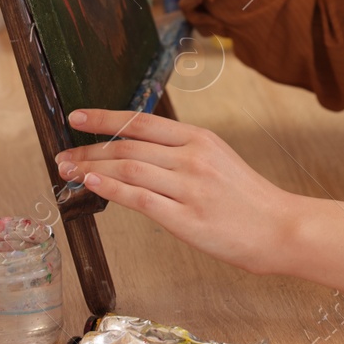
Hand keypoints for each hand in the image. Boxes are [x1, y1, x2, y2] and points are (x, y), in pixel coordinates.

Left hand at [56, 108, 298, 275]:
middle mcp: (192, 157)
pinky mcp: (185, 218)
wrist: (280, 227)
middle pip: (129, 145)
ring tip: (68, 171)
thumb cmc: (248, 199)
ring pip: (129, 168)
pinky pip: (140, 198)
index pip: (142, 121)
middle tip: (63, 153)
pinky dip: (112, 189)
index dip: (105, 117)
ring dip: (92, 168)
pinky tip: (92, 185)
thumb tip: (137, 152)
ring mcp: (189, 187)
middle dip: (89, 148)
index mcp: (200, 139)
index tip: (78, 117)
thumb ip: (181, 153)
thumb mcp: (218, 160)